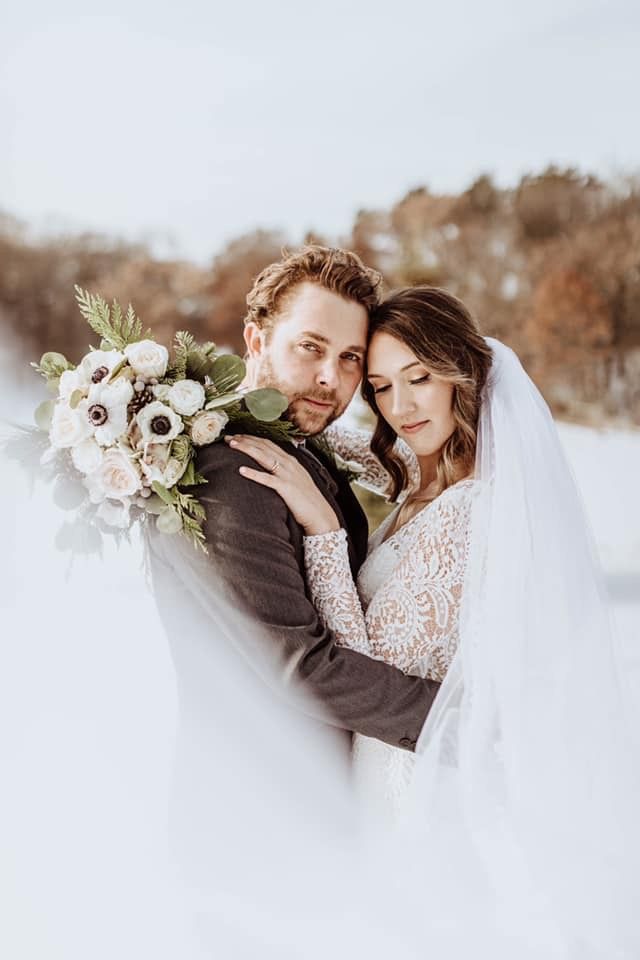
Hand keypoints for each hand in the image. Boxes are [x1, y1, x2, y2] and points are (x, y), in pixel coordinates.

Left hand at [225, 435, 340, 535]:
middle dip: (245, 440)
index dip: (251, 438)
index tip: (237, 436)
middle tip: (228, 437)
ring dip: (247, 449)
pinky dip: (254, 473)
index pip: (268, 444)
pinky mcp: (285, 488)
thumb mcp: (297, 479)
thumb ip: (285, 471)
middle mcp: (289, 464)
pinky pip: (267, 479)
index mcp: (291, 460)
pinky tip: (241, 470)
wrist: (320, 514)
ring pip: (263, 457)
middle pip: (263, 447)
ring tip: (232, 445)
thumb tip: (272, 468)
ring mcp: (287, 475)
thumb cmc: (307, 500)